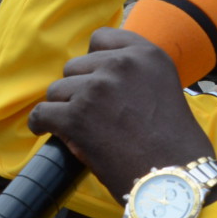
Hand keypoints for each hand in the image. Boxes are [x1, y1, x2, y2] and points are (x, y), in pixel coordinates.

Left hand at [27, 28, 215, 206]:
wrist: (175, 179)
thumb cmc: (174, 145)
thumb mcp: (163, 89)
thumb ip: (134, 75)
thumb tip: (99, 76)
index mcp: (146, 54)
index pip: (101, 38)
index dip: (93, 61)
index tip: (95, 78)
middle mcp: (120, 64)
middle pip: (75, 66)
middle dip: (79, 88)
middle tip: (92, 114)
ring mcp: (96, 88)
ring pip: (56, 90)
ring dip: (63, 108)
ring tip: (79, 129)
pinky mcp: (76, 116)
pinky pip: (41, 113)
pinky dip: (41, 124)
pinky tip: (45, 130)